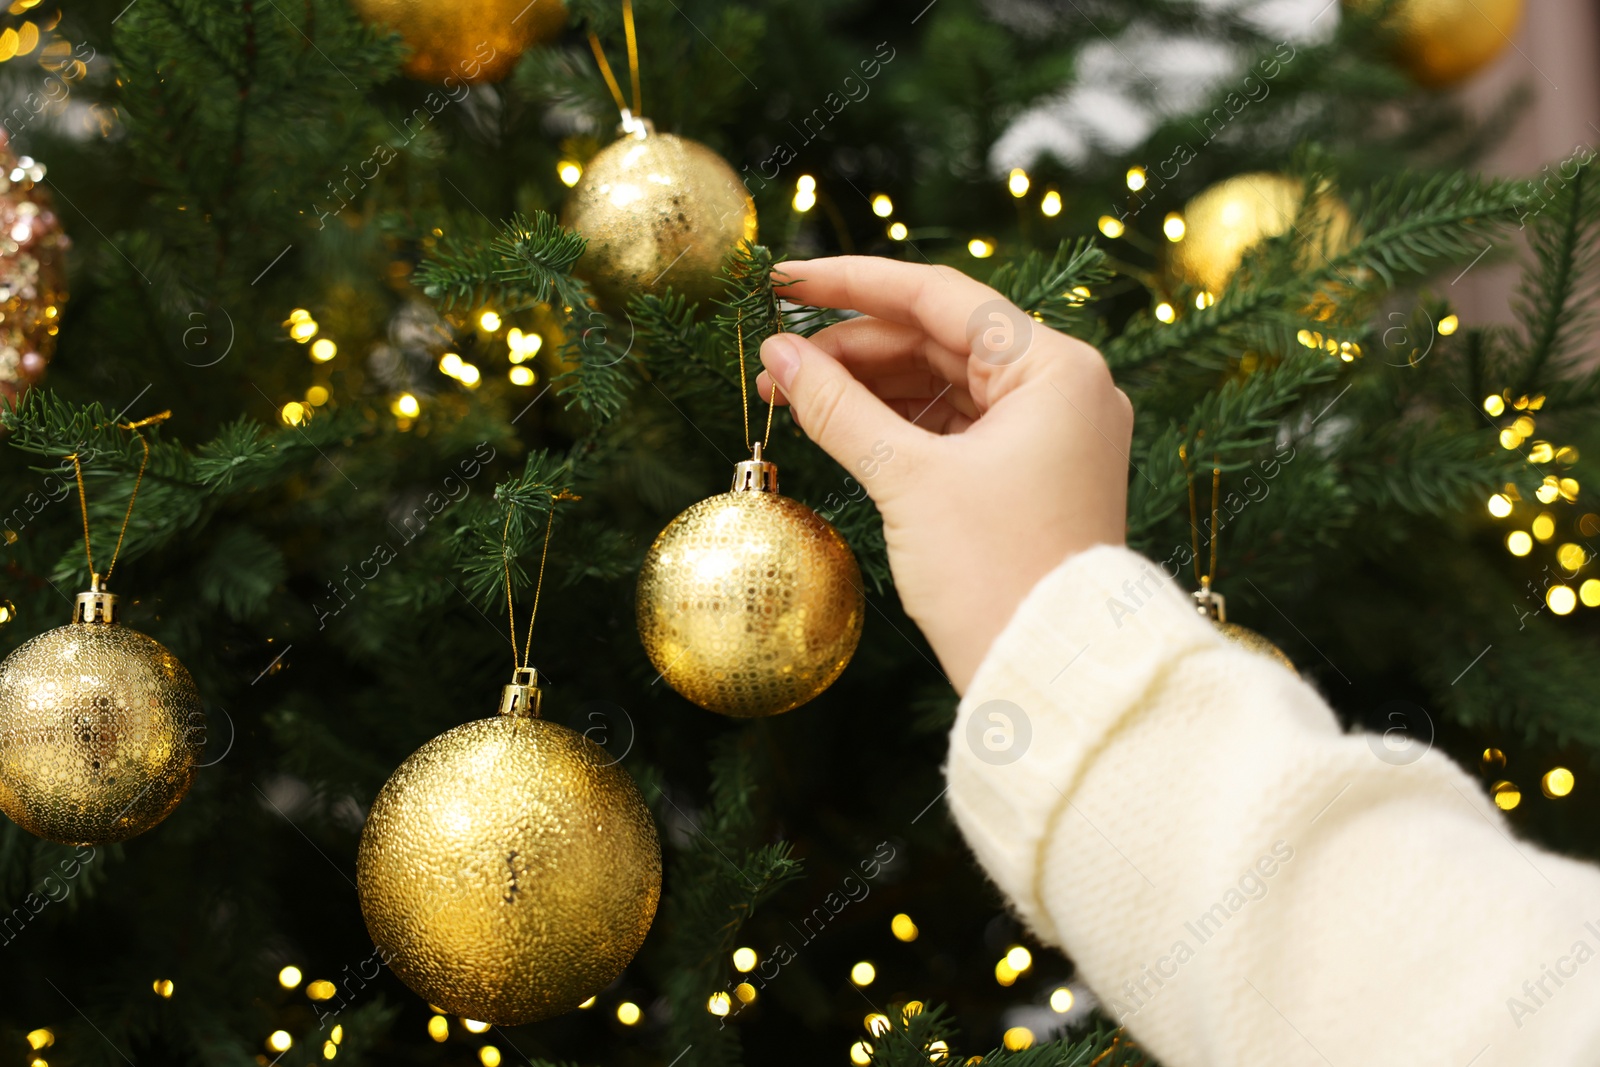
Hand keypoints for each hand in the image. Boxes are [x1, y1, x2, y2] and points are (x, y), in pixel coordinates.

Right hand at [758, 256, 1132, 692]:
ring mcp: (1052, 433)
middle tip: (776, 367)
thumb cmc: (996, 575)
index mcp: (1056, 368)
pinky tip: (843, 427)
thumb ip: (838, 406)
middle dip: (853, 349)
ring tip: (796, 399)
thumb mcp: (906, 480)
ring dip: (871, 387)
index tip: (784, 280)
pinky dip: (901, 425)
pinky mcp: (1034, 475)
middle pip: (941, 338)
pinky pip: (957, 427)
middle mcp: (1065, 388)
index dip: (852, 284)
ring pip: (945, 383)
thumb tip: (779, 355)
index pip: (940, 296)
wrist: (1054, 677)